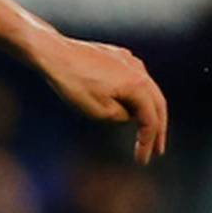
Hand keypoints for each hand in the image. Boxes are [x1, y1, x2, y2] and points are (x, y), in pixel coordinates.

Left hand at [30, 33, 169, 162]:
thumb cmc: (72, 82)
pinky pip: (134, 79)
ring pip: (147, 90)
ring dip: (149, 111)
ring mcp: (129, 60)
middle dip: (158, 129)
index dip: (148, 142)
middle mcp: (139, 70)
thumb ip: (120, 117)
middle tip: (157, 149)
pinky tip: (133, 105)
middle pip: (157, 104)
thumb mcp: (98, 111)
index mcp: (138, 85)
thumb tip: (128, 115)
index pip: (150, 120)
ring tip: (147, 130)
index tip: (143, 160)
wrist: (53, 53)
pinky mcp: (117, 56)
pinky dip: (137, 96)